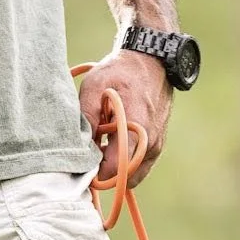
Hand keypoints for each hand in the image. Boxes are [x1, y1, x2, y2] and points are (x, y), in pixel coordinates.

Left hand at [78, 48, 171, 188]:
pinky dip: (126, 162)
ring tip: (103, 147)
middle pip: (123, 178)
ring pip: (133, 175)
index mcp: (134, 129)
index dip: (95, 172)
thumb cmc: (120, 71)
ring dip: (117, 168)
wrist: (151, 61)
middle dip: (106, 173)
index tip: (84, 162)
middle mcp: (149, 143)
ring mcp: (157, 146)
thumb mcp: (95, 86)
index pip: (113, 170)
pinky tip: (114, 144)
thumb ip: (87, 117)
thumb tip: (82, 148)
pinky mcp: (158, 145)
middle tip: (92, 155)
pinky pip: (140, 166)